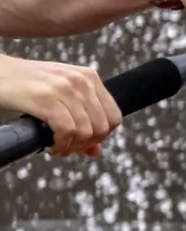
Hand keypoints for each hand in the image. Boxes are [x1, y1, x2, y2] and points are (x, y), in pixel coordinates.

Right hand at [0, 53, 120, 156]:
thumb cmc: (25, 87)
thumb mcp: (59, 98)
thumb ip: (82, 121)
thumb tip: (97, 152)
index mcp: (89, 77)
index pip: (114, 117)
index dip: (101, 137)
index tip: (82, 142)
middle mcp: (81, 80)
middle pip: (102, 128)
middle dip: (85, 145)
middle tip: (66, 148)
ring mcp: (65, 88)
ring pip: (86, 132)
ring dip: (71, 148)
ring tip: (56, 148)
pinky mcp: (46, 98)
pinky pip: (67, 131)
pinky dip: (61, 145)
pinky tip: (50, 146)